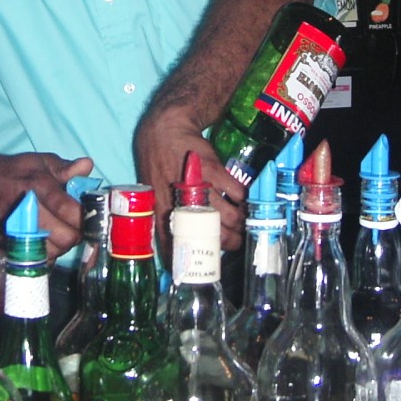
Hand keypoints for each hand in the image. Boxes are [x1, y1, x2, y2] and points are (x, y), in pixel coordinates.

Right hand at [0, 151, 90, 260]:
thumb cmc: (10, 171)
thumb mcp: (39, 162)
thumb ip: (65, 167)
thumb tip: (87, 166)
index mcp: (37, 186)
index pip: (69, 211)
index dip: (84, 217)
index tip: (86, 215)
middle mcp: (25, 209)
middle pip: (64, 237)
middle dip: (74, 234)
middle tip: (73, 228)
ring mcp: (13, 229)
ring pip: (51, 253)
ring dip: (60, 247)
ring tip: (58, 235)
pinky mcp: (4, 243)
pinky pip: (33, 258)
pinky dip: (42, 254)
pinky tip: (43, 242)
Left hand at [134, 105, 245, 250]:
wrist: (165, 128)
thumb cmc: (157, 161)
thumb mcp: (153, 191)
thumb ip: (165, 214)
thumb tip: (175, 239)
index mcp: (161, 210)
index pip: (171, 244)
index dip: (183, 261)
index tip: (195, 272)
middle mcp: (179, 202)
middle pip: (210, 235)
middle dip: (227, 243)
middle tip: (237, 243)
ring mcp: (197, 187)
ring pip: (227, 218)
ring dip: (241, 225)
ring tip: (246, 225)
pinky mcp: (213, 171)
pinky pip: (236, 194)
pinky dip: (245, 201)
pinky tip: (247, 202)